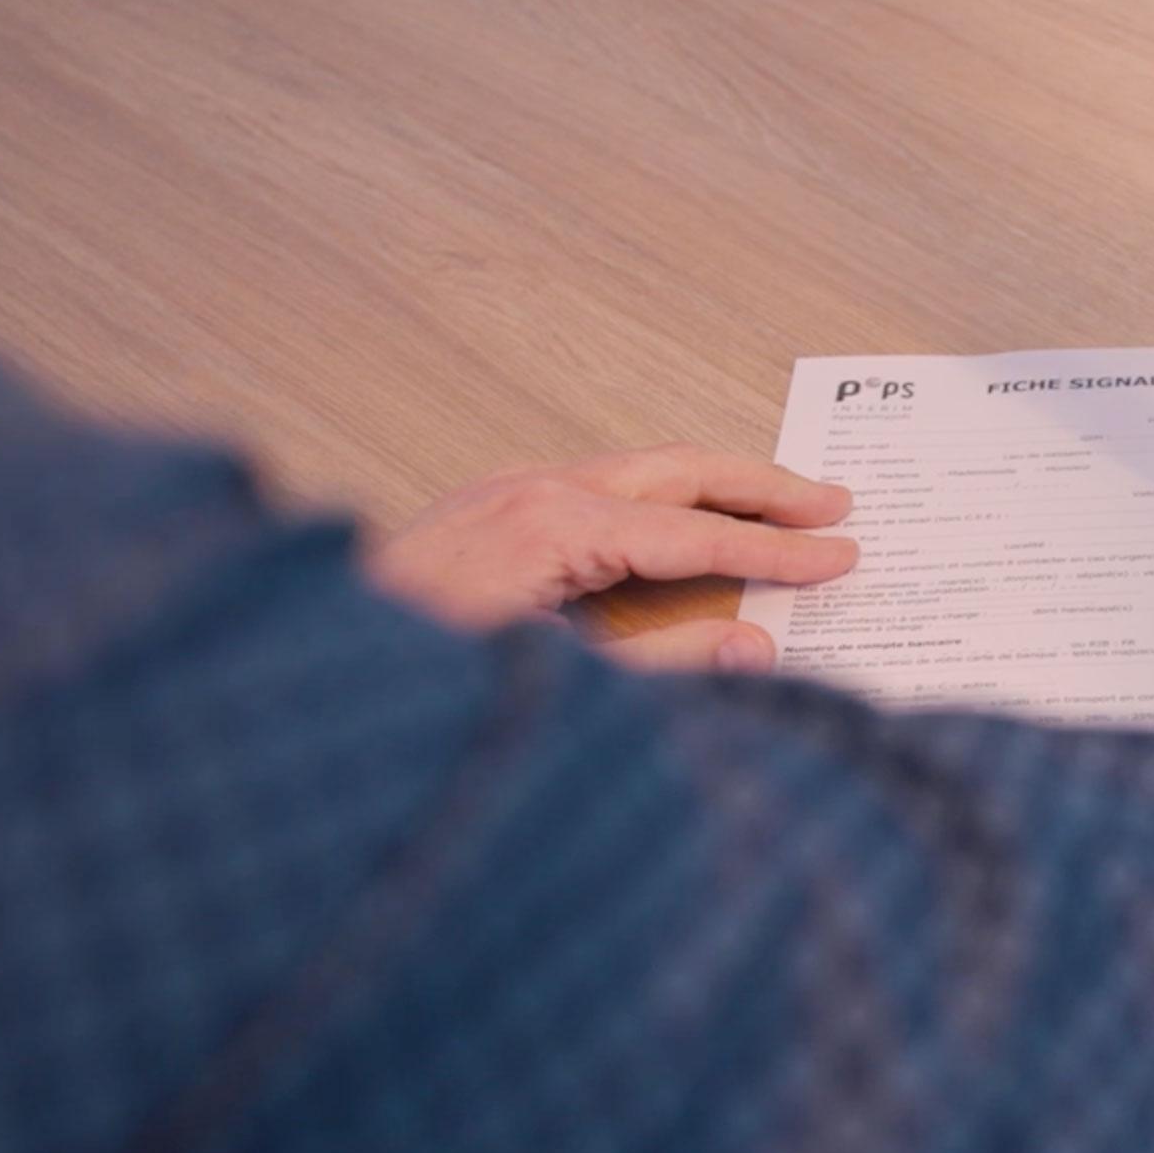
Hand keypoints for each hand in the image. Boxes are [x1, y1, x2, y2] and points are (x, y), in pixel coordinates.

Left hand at [365, 444, 855, 672]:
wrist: (312, 672)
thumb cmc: (422, 678)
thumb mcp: (557, 683)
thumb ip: (663, 664)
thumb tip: (756, 648)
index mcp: (555, 527)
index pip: (697, 534)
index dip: (777, 551)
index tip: (841, 559)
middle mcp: (533, 489)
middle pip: (678, 469)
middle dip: (763, 486)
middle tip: (837, 503)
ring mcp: (505, 491)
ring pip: (638, 472)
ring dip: (713, 487)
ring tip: (778, 508)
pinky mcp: (487, 508)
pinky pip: (596, 488)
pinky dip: (658, 500)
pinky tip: (682, 525)